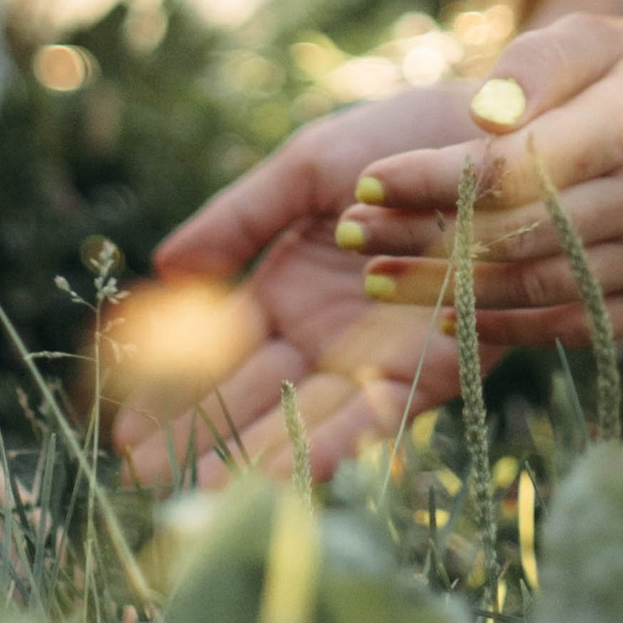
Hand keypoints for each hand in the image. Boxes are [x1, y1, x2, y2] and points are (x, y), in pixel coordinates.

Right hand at [110, 83, 485, 485]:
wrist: (500, 129)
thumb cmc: (403, 139)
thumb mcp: (307, 169)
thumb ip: (240, 218)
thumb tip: (162, 265)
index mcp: (290, 292)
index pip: (218, 357)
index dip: (173, 392)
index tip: (122, 428)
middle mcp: (330, 336)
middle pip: (253, 400)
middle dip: (201, 441)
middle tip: (142, 480)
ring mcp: (381, 356)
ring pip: (307, 419)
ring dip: (256, 457)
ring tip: (200, 493)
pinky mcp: (438, 366)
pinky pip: (382, 413)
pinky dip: (340, 443)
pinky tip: (294, 470)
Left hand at [335, 12, 622, 347]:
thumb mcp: (595, 37)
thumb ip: (532, 67)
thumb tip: (476, 119)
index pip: (509, 171)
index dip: (429, 183)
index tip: (364, 185)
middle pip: (514, 239)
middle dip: (419, 243)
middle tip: (350, 240)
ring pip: (537, 291)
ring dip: (447, 292)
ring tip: (378, 279)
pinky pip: (572, 324)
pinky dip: (506, 323)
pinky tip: (448, 312)